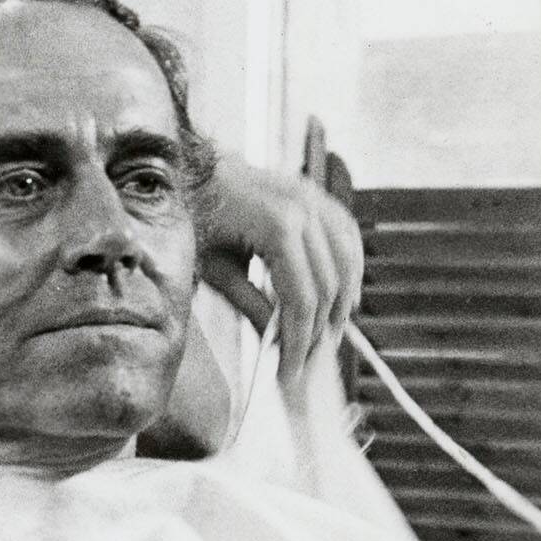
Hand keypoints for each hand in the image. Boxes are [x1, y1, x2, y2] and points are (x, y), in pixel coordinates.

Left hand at [197, 160, 362, 383]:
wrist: (190, 170)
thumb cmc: (194, 216)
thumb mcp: (213, 268)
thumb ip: (250, 303)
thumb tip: (278, 339)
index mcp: (278, 227)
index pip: (303, 299)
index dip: (300, 340)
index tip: (291, 370)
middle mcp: (304, 209)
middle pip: (329, 284)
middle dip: (320, 328)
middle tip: (307, 360)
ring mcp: (313, 197)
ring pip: (348, 260)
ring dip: (342, 300)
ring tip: (326, 333)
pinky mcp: (314, 194)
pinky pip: (346, 234)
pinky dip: (349, 266)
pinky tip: (342, 292)